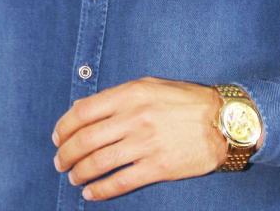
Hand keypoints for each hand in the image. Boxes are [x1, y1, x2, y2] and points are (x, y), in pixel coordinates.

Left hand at [51, 75, 253, 201]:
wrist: (222, 120)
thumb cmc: (185, 100)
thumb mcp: (150, 86)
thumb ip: (117, 96)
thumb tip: (83, 108)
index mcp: (131, 94)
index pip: (84, 111)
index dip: (64, 126)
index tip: (58, 136)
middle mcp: (134, 117)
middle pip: (85, 138)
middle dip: (66, 153)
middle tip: (59, 161)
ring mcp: (145, 143)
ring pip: (98, 161)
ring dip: (79, 172)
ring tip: (73, 177)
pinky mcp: (157, 167)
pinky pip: (120, 181)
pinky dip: (100, 190)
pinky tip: (91, 193)